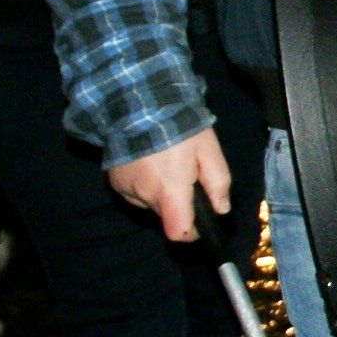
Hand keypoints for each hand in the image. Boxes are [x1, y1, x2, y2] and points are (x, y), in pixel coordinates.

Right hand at [107, 128, 232, 242]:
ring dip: (159, 191)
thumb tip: (222, 209)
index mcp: (169, 191)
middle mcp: (144, 196)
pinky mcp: (114, 180)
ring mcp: (125, 188)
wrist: (139, 102)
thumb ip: (218, 182)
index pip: (178, 233)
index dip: (191, 233)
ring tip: (165, 163)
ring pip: (150, 202)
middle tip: (186, 174)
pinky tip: (148, 162)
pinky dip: (143, 183)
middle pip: (166, 213)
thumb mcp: (209, 150)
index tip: (200, 223)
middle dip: (178, 201)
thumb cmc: (180, 126)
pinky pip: (134, 191)